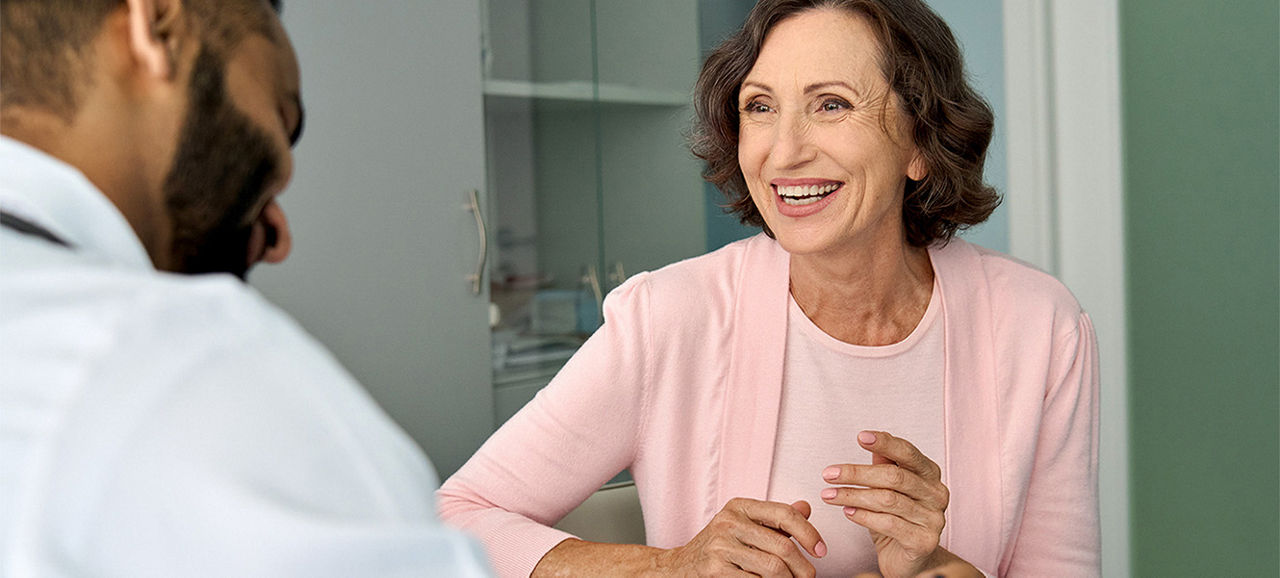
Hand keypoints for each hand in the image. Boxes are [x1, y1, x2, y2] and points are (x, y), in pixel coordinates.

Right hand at [656, 497, 826, 576]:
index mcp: (739, 506)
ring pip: (773, 569)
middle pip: (782, 547)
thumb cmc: (719, 546)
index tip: (821, 550)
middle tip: (808, 577)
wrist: (679, 567)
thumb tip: (806, 507)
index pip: (785, 514)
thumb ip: (774, 519)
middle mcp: (728, 521)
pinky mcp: (715, 569)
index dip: (809, 533)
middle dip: (803, 567)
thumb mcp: (744, 525)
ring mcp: (720, 546)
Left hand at [821, 431, 977, 577]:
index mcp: (930, 475)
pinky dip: (864, 516)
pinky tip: (847, 512)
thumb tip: (868, 439)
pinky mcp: (924, 541)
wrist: (910, 561)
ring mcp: (933, 519)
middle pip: (894, 476)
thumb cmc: (897, 521)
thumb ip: (884, 465)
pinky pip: (889, 524)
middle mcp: (936, 494)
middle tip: (829, 473)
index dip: (885, 443)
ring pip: (887, 500)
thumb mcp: (888, 490)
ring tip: (829, 495)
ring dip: (853, 496)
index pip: (908, 453)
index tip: (861, 437)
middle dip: (857, 473)